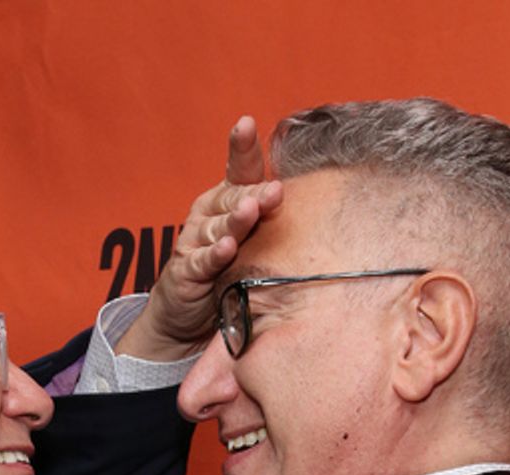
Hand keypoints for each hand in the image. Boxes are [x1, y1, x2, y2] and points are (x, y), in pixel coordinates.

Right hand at [115, 117, 282, 360]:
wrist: (185, 313)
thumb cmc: (225, 269)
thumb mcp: (250, 238)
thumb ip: (270, 217)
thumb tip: (324, 198)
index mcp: (226, 199)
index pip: (237, 168)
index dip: (241, 147)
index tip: (245, 124)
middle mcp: (209, 213)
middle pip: (233, 198)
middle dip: (253, 194)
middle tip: (273, 191)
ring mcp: (195, 241)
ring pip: (218, 227)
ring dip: (235, 221)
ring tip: (250, 213)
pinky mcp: (185, 270)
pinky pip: (201, 260)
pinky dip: (213, 255)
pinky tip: (226, 249)